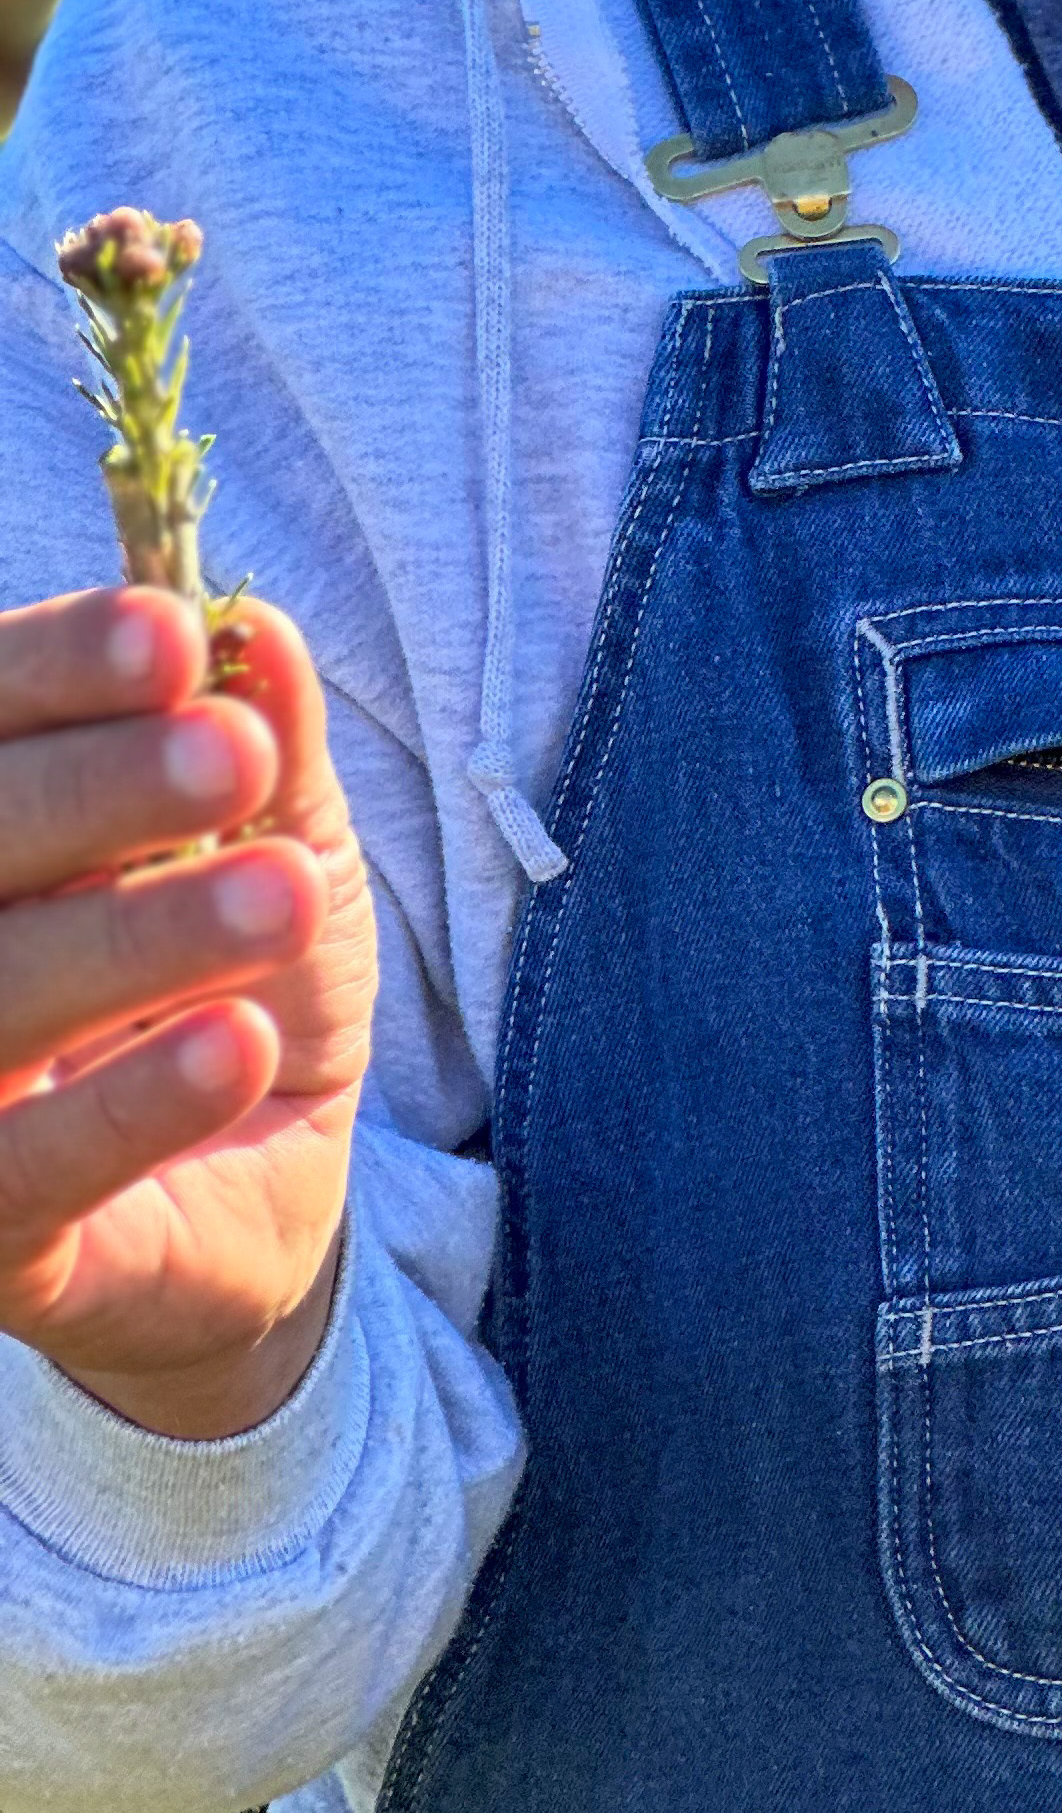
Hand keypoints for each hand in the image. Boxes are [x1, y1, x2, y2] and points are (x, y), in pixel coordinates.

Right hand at [0, 586, 377, 1438]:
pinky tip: (232, 1043)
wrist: (264, 1184)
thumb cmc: (241, 971)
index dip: (56, 668)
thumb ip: (268, 740)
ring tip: (284, 897)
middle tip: (235, 756)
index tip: (172, 637)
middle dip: (100, 790)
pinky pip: (24, 1171)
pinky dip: (129, 1108)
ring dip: (136, 937)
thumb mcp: (282, 841)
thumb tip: (258, 628)